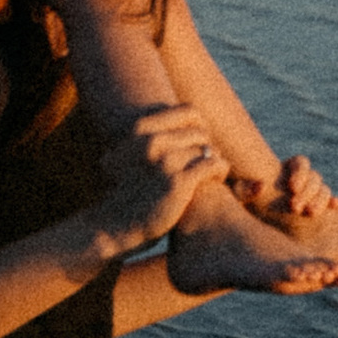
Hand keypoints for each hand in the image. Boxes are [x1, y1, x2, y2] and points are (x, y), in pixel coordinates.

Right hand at [95, 101, 221, 247]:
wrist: (116, 225)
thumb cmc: (131, 188)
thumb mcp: (132, 153)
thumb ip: (156, 134)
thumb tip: (194, 118)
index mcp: (141, 130)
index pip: (189, 112)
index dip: (199, 126)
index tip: (196, 143)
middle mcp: (153, 141)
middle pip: (201, 132)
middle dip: (207, 147)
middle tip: (204, 163)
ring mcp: (166, 161)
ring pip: (209, 149)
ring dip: (214, 161)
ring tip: (209, 175)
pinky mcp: (179, 181)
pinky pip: (214, 164)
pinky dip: (220, 170)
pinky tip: (215, 180)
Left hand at [235, 152, 337, 223]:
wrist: (251, 226)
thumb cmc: (243, 204)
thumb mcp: (238, 195)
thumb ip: (243, 189)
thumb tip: (260, 185)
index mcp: (287, 170)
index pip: (301, 163)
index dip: (299, 173)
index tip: (291, 187)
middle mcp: (302, 180)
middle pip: (314, 178)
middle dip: (307, 191)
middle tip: (294, 207)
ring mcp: (311, 195)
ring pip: (324, 190)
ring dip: (320, 200)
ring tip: (309, 213)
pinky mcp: (314, 210)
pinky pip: (329, 204)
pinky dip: (332, 203)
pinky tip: (335, 207)